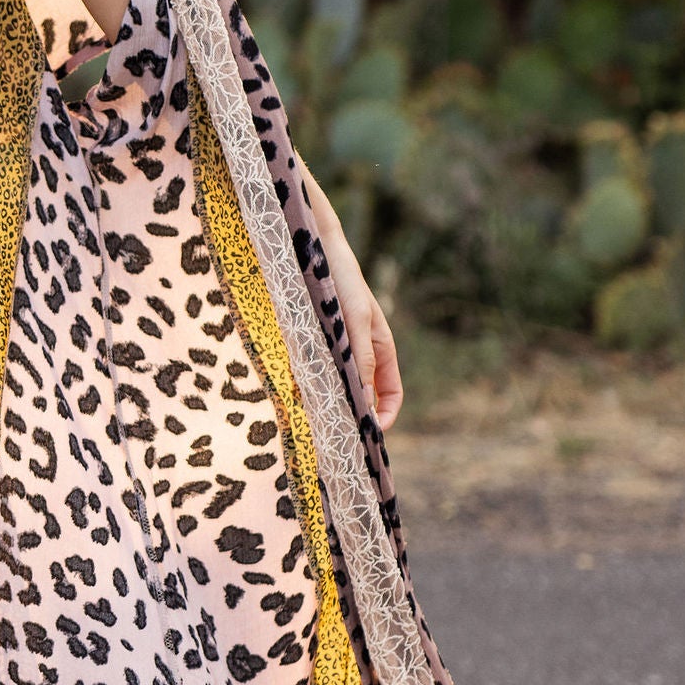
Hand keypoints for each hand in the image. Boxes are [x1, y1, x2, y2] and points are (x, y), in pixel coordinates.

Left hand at [304, 172, 403, 430]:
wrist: (309, 246)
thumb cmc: (339, 281)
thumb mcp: (355, 323)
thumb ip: (361, 359)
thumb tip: (365, 402)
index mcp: (380, 347)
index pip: (392, 393)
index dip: (384, 417)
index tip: (368, 435)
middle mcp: (360, 349)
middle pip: (362, 393)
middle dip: (352, 415)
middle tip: (335, 438)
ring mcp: (336, 344)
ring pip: (335, 384)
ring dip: (326, 403)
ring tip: (311, 421)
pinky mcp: (312, 338)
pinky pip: (312, 369)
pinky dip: (306, 383)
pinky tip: (292, 392)